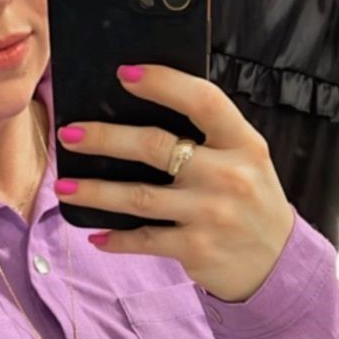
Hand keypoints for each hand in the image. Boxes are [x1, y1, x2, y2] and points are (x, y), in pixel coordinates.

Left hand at [54, 65, 295, 302]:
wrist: (275, 262)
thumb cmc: (249, 203)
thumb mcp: (245, 160)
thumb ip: (209, 140)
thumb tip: (140, 122)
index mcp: (242, 143)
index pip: (202, 101)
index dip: (163, 84)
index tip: (125, 76)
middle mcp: (226, 175)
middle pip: (155, 147)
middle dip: (106, 139)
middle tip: (69, 134)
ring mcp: (209, 214)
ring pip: (138, 197)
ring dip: (95, 191)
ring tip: (63, 187)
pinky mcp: (194, 248)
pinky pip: (143, 240)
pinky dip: (115, 239)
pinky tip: (94, 236)